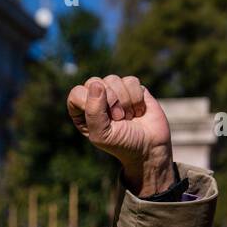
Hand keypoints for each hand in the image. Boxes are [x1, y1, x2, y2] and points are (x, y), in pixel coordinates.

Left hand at [67, 75, 173, 196]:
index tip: (102, 117)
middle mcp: (96, 99)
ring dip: (124, 101)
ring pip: (113, 79)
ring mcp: (114, 92)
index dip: (90, 102)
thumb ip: (93, 112)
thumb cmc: (122, 144)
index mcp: (82, 112)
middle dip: (110, 101)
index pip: (77, 93)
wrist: (150, 146)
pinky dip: (136, 97)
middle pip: (95, 82)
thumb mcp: (102, 134)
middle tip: (119, 119)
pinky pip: (131, 81)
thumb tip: (96, 85)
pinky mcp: (132, 87)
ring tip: (128, 117)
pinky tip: (138, 110)